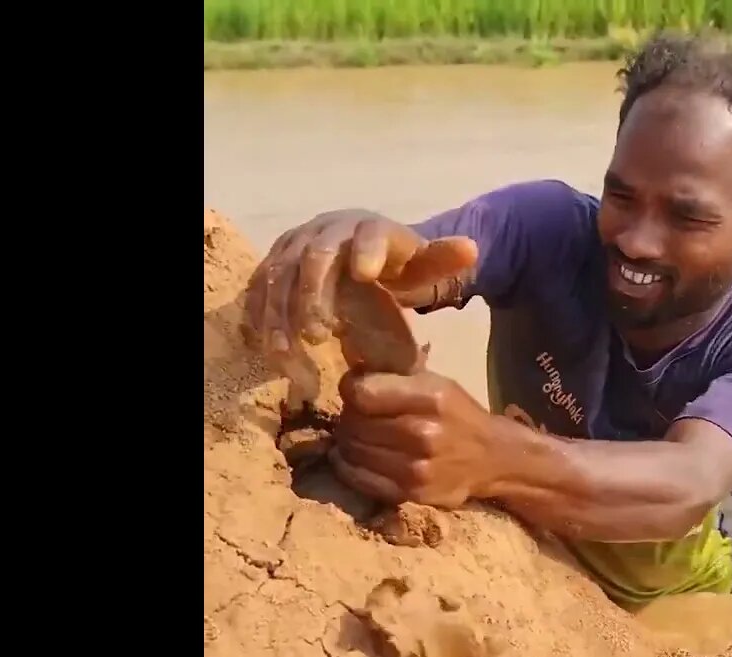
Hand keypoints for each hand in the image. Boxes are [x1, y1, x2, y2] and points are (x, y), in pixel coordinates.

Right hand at [241, 210, 475, 402]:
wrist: (363, 252)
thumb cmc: (398, 263)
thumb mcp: (425, 263)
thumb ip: (445, 258)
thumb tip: (472, 249)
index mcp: (369, 226)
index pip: (370, 233)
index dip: (368, 249)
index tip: (367, 275)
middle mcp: (326, 228)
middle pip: (314, 256)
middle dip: (314, 294)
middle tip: (321, 333)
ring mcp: (294, 244)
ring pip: (279, 276)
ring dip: (281, 317)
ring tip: (290, 356)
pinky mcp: (273, 265)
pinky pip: (259, 290)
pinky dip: (260, 320)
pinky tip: (270, 353)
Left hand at [329, 370, 499, 508]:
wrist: (492, 459)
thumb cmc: (459, 415)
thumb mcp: (436, 383)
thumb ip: (395, 376)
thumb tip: (350, 366)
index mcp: (430, 398)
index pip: (361, 393)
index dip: (350, 388)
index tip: (355, 389)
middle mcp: (422, 433)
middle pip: (353, 422)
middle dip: (349, 415)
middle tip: (358, 414)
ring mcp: (415, 468)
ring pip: (352, 450)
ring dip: (348, 441)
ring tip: (360, 435)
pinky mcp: (409, 494)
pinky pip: (358, 478)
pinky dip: (348, 466)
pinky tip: (354, 456)